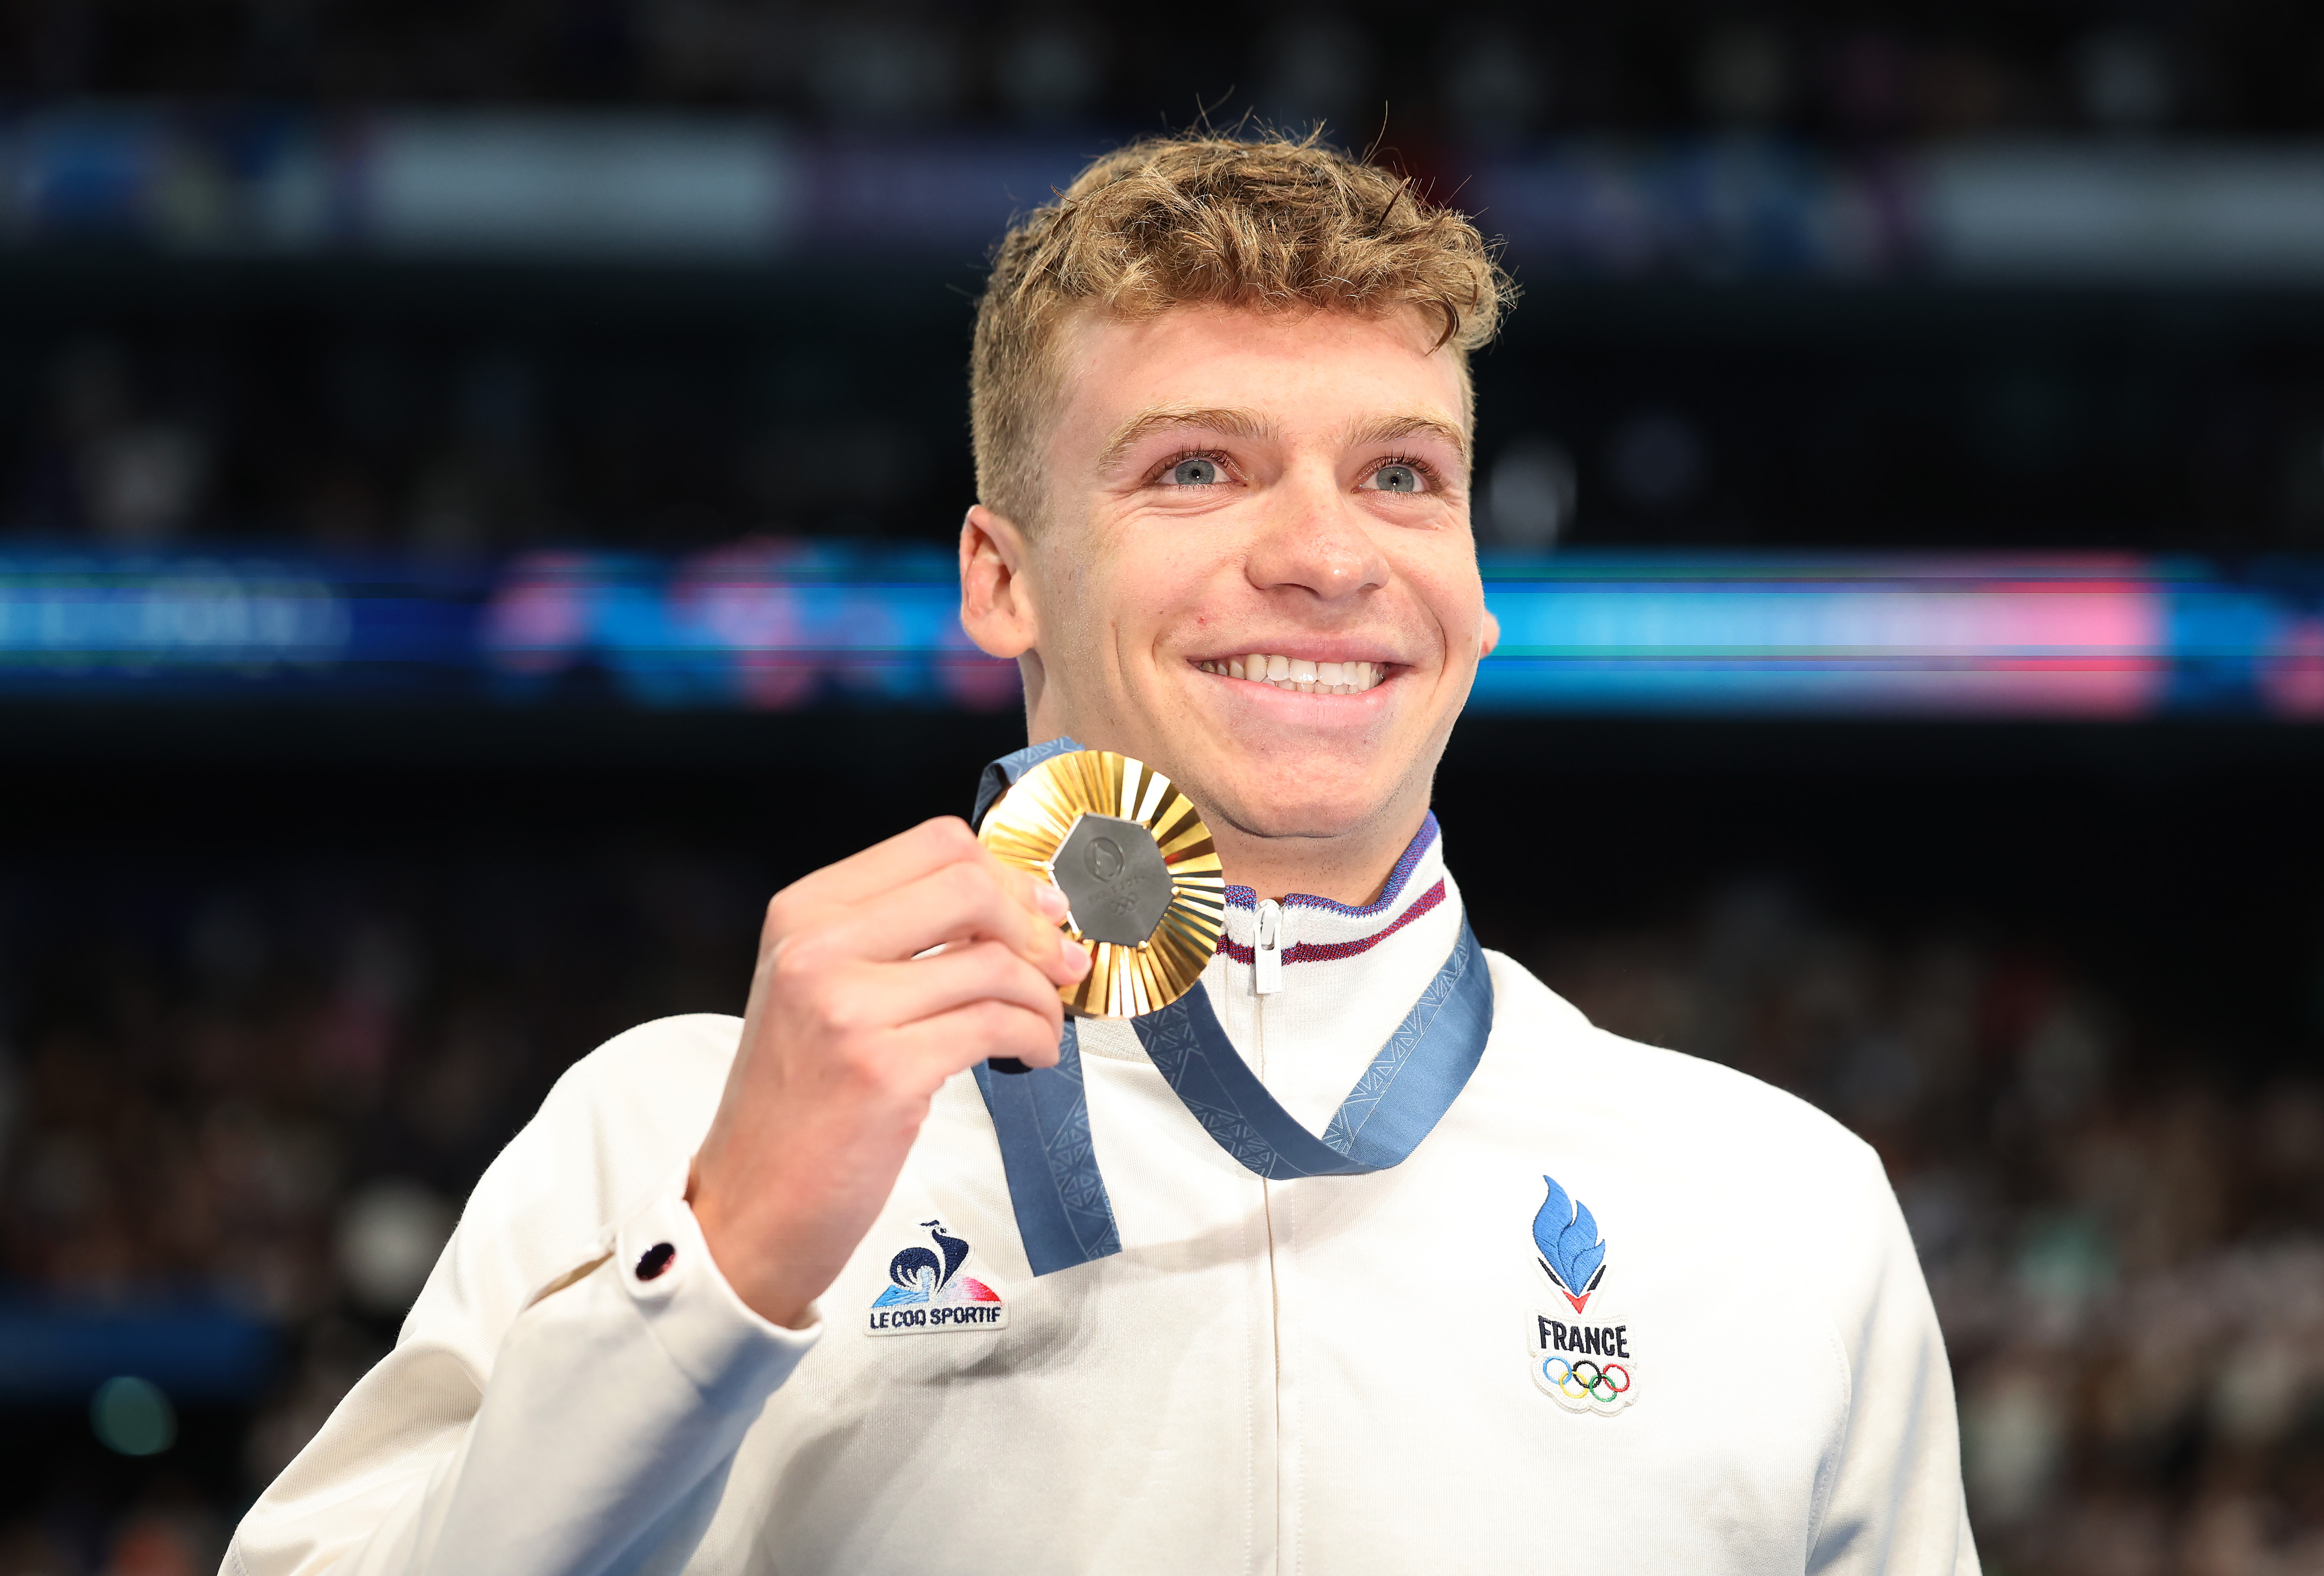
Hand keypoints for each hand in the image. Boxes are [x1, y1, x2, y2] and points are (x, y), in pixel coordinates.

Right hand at [687, 817, 1088, 1327]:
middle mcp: (817, 950)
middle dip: (1035, 925)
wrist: (748, 1206)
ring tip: (1043, 1024)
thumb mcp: (821, 992)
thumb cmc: (795, 1105)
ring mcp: (848, 1009)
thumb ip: (898, 939)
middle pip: (969, 884)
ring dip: (1043, 995)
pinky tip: (1033, 1054)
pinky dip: (1036, 1037)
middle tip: (1060, 962)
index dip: (1006, 875)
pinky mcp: (885, 1072)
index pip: (934, 845)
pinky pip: (996, 1025)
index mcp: (804, 914)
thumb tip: (1016, 907)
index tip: (1039, 910)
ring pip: (993, 961)